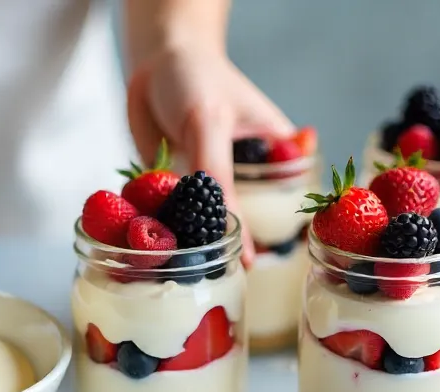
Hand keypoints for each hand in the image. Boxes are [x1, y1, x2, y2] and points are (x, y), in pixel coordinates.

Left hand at [127, 46, 292, 263]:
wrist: (155, 63)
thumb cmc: (195, 79)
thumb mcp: (209, 125)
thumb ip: (216, 177)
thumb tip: (226, 229)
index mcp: (274, 160)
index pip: (285, 210)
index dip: (276, 242)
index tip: (257, 268)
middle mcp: (247, 179)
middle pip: (249, 229)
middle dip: (234, 254)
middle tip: (222, 279)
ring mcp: (213, 189)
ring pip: (210, 230)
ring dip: (198, 249)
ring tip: (190, 275)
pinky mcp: (179, 194)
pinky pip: (177, 221)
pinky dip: (168, 235)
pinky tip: (161, 254)